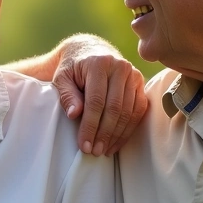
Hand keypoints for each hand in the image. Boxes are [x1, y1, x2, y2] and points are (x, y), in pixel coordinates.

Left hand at [53, 35, 147, 155]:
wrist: (90, 51)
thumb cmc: (73, 68)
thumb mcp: (62, 78)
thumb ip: (67, 95)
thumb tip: (74, 115)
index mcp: (99, 63)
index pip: (96, 100)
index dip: (90, 125)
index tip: (84, 145)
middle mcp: (120, 67)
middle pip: (114, 108)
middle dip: (104, 134)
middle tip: (94, 152)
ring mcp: (133, 74)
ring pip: (128, 111)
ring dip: (117, 135)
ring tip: (104, 151)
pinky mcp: (140, 83)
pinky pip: (138, 110)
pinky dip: (128, 129)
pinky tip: (117, 142)